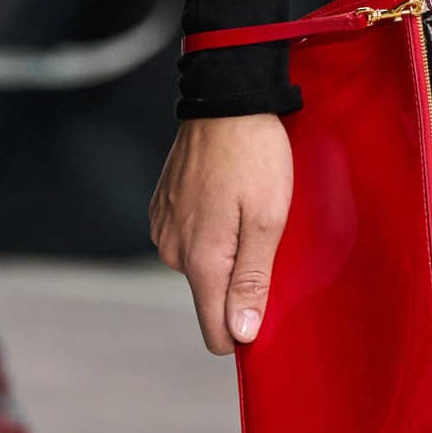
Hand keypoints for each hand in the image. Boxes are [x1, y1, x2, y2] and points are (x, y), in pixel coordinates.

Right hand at [150, 114, 293, 352]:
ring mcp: (163, 228)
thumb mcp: (267, 221)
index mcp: (201, 260)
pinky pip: (190, 240)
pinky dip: (212, 232)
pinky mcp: (163, 209)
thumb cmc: (255, 156)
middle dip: (239, 286)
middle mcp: (173, 250)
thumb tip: (242, 333)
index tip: (268, 313)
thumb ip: (253, 281)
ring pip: (201, 268)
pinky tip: (228, 203)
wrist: (225, 99)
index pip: (216, 330)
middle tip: (266, 243)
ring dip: (226, 255)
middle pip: (210, 299)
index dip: (243, 332)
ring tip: (247, 215)